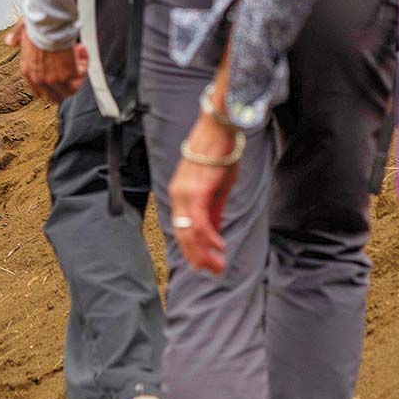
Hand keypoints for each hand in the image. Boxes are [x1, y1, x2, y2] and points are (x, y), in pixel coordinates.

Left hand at [6, 19, 86, 103]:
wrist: (48, 26)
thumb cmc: (37, 27)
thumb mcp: (21, 32)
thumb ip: (15, 38)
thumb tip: (10, 41)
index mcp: (28, 71)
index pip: (38, 92)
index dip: (50, 87)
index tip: (57, 76)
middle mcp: (40, 79)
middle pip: (55, 97)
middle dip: (66, 86)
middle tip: (72, 72)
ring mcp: (55, 79)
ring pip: (71, 90)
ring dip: (77, 76)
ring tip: (79, 59)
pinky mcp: (69, 74)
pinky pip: (81, 76)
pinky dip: (84, 64)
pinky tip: (81, 50)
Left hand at [169, 113, 240, 274]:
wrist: (219, 128)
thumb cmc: (219, 153)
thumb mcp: (217, 186)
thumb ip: (214, 210)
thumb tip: (214, 231)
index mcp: (181, 194)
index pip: (182, 229)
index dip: (192, 250)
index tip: (205, 265)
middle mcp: (179, 195)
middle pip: (183, 235)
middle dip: (198, 257)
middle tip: (214, 271)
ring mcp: (186, 193)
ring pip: (190, 231)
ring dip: (204, 252)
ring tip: (218, 265)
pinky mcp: (198, 190)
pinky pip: (200, 220)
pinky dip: (209, 237)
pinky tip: (218, 247)